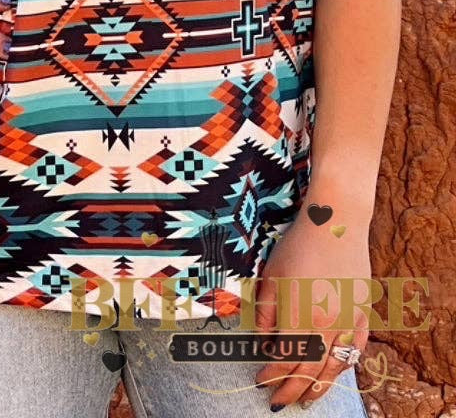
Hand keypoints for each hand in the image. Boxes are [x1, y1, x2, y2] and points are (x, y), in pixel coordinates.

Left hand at [253, 213, 371, 409]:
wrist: (335, 223)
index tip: (261, 381)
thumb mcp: (271, 277)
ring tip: (307, 399)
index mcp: (301, 317)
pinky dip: (345, 365)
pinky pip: (357, 349)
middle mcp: (327, 326)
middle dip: (292, 390)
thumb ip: (266, 314)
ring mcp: (349, 322)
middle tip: (280, 403)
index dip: (272, 375)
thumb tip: (265, 342)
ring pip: (335, 367)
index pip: (285, 360)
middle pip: (310, 371)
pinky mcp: (363, 313)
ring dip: (320, 387)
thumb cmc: (297, 246)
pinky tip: (335, 372)